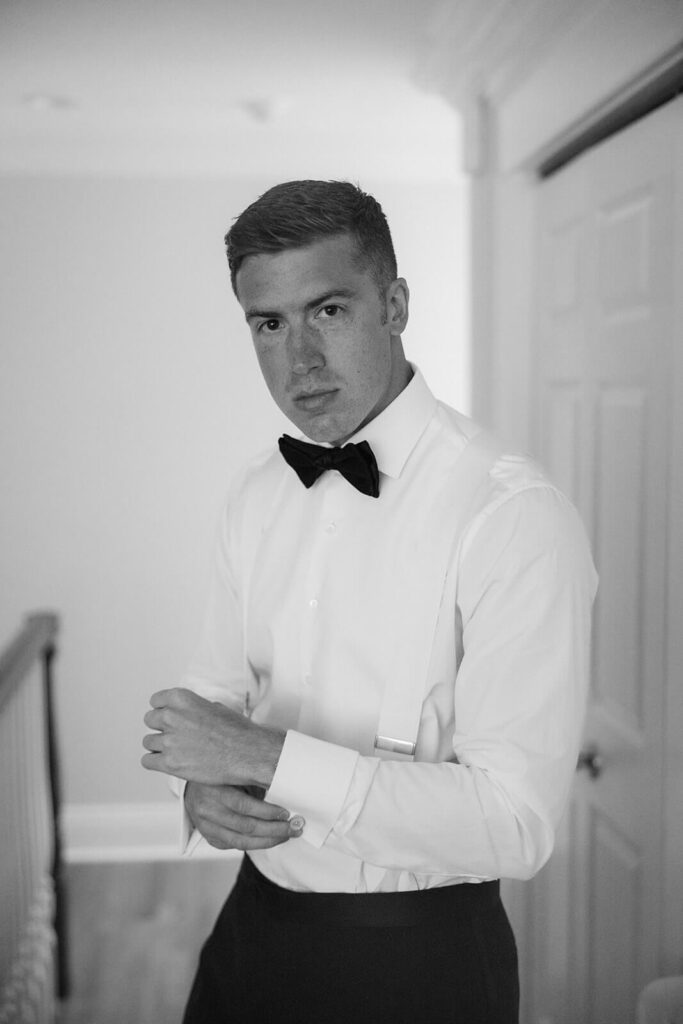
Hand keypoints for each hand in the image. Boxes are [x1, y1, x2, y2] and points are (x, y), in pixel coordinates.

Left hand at [141, 687, 283, 787]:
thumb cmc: (237, 731)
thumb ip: (193, 709)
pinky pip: (147, 761)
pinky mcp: (170, 763)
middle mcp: (171, 717)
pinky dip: (156, 762)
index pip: (155, 700)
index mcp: (182, 699)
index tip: (168, 716)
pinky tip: (168, 762)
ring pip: (148, 742)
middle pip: (149, 720)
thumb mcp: (214, 707)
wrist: (248, 754)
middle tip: (174, 735)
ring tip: (176, 750)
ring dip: (159, 746)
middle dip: (160, 727)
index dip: (163, 709)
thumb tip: (185, 714)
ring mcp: (169, 741)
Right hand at [184, 781, 303, 851]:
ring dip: (268, 841)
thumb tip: (285, 790)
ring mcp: (205, 826)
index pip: (244, 806)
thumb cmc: (222, 775)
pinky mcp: (208, 837)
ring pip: (241, 841)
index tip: (287, 813)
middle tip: (294, 828)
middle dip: (274, 829)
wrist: (193, 785)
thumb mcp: (234, 772)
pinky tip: (269, 839)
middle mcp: (206, 810)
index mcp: (213, 789)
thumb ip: (253, 780)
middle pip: (245, 826)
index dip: (267, 812)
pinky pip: (234, 846)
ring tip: (286, 835)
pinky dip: (254, 844)